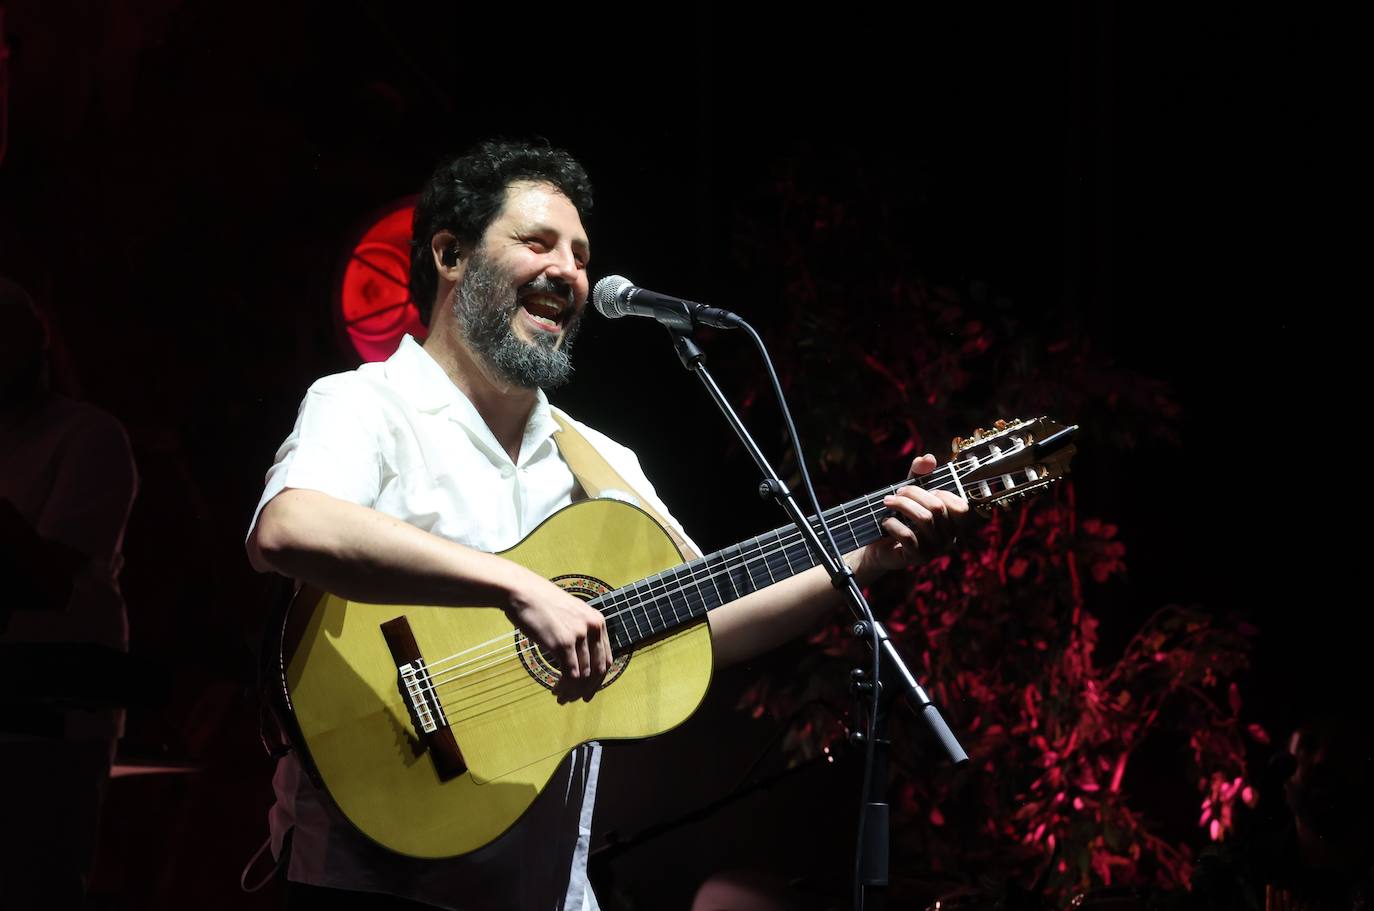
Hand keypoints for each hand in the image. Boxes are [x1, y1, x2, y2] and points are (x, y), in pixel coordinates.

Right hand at [504, 573, 611, 702]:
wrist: (521, 591)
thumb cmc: (540, 603)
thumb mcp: (570, 614)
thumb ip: (580, 631)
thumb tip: (581, 660)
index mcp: (597, 621)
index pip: (606, 660)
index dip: (598, 680)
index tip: (588, 692)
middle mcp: (593, 628)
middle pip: (598, 671)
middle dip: (587, 690)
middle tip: (574, 700)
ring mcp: (579, 636)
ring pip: (584, 676)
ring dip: (572, 691)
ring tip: (560, 697)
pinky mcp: (563, 643)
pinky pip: (570, 675)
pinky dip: (565, 688)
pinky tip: (555, 690)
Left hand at [856, 454, 969, 579]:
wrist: (879, 546)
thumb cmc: (900, 517)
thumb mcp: (910, 493)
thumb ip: (919, 476)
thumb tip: (928, 458)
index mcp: (953, 522)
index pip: (961, 506)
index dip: (942, 493)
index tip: (924, 489)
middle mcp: (949, 537)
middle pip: (937, 507)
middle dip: (913, 493)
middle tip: (896, 493)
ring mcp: (935, 549)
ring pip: (924, 519)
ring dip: (901, 505)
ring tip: (887, 502)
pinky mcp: (918, 558)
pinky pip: (908, 536)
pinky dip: (893, 524)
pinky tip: (885, 522)